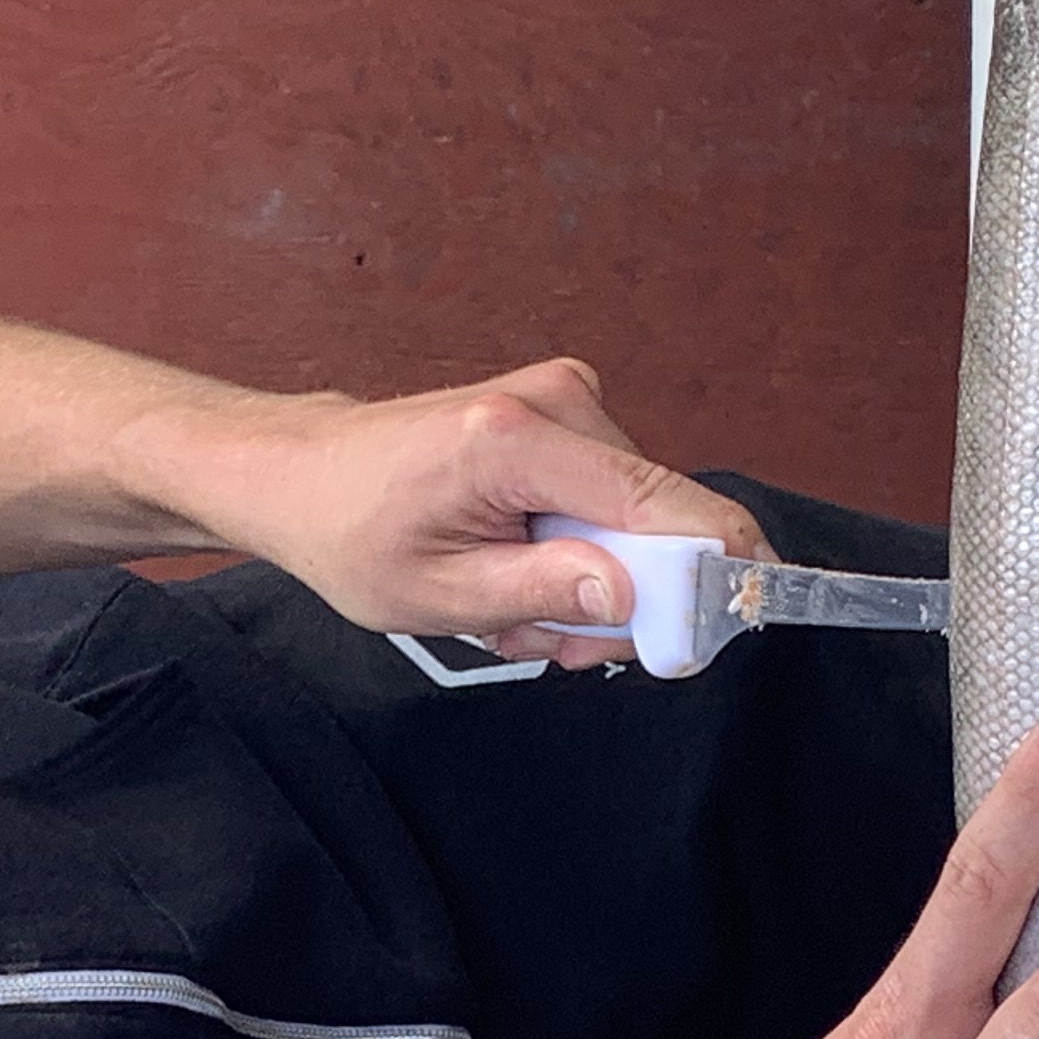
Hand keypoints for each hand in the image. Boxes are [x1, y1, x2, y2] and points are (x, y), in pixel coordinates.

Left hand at [202, 357, 771, 666]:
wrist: (306, 474)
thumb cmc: (352, 530)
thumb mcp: (437, 595)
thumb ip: (542, 593)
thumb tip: (633, 593)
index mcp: (513, 440)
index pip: (656, 499)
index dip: (711, 565)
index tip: (732, 621)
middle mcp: (553, 399)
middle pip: (655, 519)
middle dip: (621, 597)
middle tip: (550, 641)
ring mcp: (565, 396)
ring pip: (636, 519)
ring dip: (592, 579)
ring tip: (513, 600)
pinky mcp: (569, 411)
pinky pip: (612, 500)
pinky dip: (580, 548)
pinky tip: (523, 564)